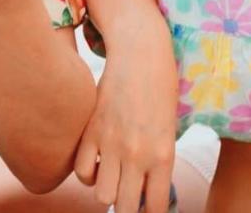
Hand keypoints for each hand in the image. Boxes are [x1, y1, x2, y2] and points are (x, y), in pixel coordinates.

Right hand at [73, 22, 176, 212]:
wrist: (140, 52)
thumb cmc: (161, 88)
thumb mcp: (169, 128)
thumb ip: (158, 161)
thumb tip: (147, 193)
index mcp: (162, 155)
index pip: (156, 208)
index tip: (149, 208)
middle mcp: (137, 154)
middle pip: (126, 208)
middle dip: (129, 208)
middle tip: (130, 195)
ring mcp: (111, 142)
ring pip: (102, 195)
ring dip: (107, 191)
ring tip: (114, 177)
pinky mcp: (91, 129)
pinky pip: (82, 171)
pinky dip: (88, 173)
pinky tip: (98, 162)